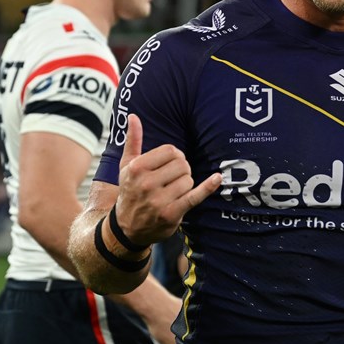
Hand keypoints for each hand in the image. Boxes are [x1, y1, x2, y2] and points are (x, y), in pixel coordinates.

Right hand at [115, 114, 220, 245]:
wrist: (127, 227)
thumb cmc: (130, 191)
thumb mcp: (126, 166)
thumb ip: (132, 140)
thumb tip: (133, 116)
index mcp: (137, 168)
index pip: (171, 151)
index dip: (175, 155)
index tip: (170, 164)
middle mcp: (146, 183)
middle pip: (182, 164)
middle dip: (182, 169)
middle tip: (172, 179)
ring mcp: (159, 200)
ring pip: (189, 179)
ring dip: (186, 184)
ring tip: (173, 191)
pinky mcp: (171, 213)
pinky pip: (195, 196)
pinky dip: (208, 187)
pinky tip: (217, 178)